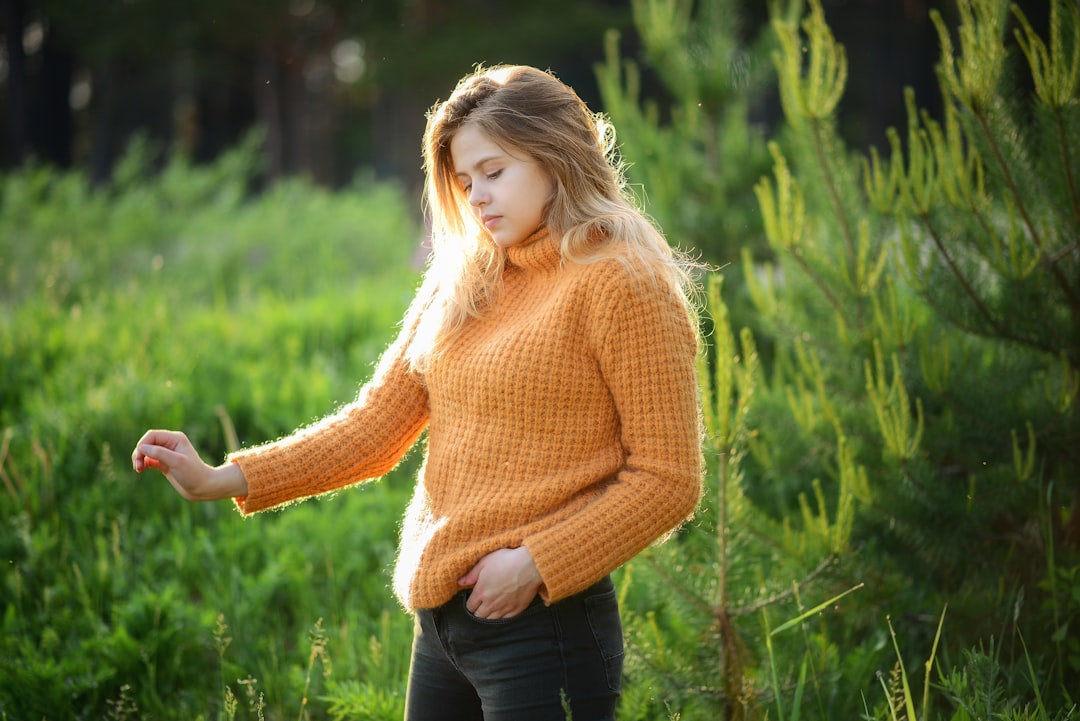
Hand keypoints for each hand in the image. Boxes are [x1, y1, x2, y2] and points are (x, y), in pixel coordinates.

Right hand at [132, 429, 247, 500]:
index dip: (142, 444)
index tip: (139, 457)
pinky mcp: (164, 463)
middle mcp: (170, 444)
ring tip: (138, 469)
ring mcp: (167, 454)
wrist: (202, 487)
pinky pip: (149, 459)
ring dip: (139, 458)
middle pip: (147, 442)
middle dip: (139, 452)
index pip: (152, 435)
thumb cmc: (192, 473)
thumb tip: (142, 448)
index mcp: (175, 439)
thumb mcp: (176, 462)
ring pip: (146, 451)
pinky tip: (141, 470)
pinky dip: (143, 463)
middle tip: (138, 465)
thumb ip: (160, 453)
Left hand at [458, 546, 542, 618]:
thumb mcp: (485, 562)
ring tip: (490, 607)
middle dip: (478, 610)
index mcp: (481, 592)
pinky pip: (504, 619)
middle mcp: (491, 603)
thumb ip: (471, 574)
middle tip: (481, 604)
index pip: (470, 606)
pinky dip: (501, 616)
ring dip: (488, 615)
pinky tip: (502, 609)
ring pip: (490, 619)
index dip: (470, 603)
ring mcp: (504, 608)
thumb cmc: (507, 560)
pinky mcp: (516, 610)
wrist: (530, 565)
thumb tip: (460, 582)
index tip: (473, 599)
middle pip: (479, 615)